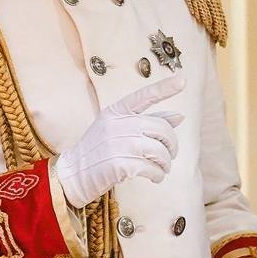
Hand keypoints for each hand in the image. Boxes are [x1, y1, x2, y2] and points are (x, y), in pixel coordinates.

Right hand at [55, 75, 185, 207]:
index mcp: (116, 111)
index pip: (144, 96)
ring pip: (160, 151)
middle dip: (172, 144)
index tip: (182, 80)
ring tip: (161, 169)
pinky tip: (154, 177)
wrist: (73, 173)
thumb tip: (179, 116)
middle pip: (162, 128)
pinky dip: (158, 175)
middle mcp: (119, 124)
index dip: (164, 88)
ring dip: (166, 163)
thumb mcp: (117, 129)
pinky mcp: (121, 164)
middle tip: (169, 155)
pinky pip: (153, 169)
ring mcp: (120, 143)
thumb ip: (146, 121)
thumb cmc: (98, 150)